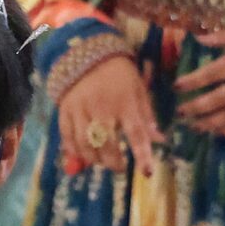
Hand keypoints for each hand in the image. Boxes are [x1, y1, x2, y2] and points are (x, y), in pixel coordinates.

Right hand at [58, 54, 159, 173]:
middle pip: (107, 144)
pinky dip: (73, 151)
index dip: (143, 155)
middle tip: (119, 167)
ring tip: (102, 162)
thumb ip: (147, 117)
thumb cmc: (119, 74)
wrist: (87, 53)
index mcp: (125, 102)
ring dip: (94, 159)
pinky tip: (82, 157)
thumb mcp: (139, 90)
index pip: (136, 134)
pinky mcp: (65, 110)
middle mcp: (102, 107)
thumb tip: (160, 140)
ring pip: (85, 144)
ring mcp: (81, 109)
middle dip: (114, 162)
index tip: (147, 172)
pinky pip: (67, 136)